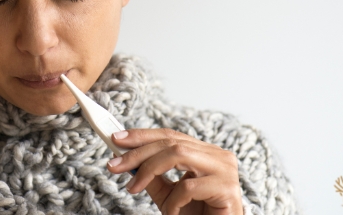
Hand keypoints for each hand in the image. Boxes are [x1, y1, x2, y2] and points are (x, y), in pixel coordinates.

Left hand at [106, 128, 242, 214]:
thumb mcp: (168, 194)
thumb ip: (152, 175)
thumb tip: (126, 159)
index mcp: (205, 152)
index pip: (170, 135)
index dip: (141, 135)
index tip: (116, 139)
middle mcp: (217, 155)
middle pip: (171, 142)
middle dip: (137, 153)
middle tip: (114, 165)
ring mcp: (225, 169)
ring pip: (178, 155)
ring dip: (149, 171)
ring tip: (133, 188)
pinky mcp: (227, 188)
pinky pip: (189, 186)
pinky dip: (173, 200)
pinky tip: (171, 211)